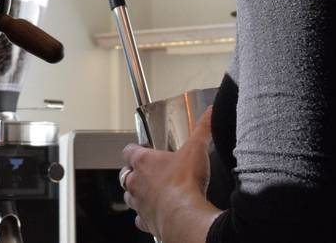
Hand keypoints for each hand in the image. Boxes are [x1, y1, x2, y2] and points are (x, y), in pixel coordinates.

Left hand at [121, 107, 221, 241]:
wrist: (185, 216)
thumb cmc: (185, 182)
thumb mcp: (196, 149)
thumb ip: (202, 129)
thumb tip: (209, 113)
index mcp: (144, 162)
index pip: (129, 151)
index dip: (134, 149)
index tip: (141, 149)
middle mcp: (136, 182)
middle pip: (125, 175)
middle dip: (133, 173)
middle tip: (146, 172)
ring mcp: (139, 203)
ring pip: (129, 197)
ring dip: (136, 194)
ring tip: (149, 193)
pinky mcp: (146, 221)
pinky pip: (139, 219)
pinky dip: (145, 216)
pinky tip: (155, 214)